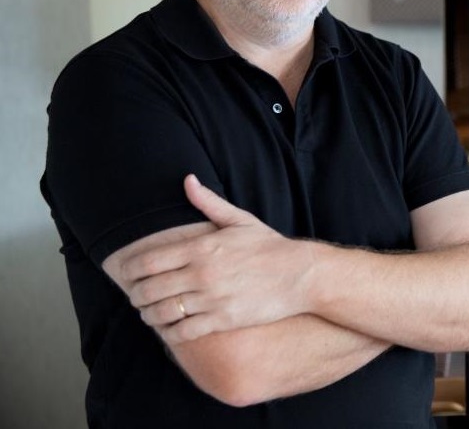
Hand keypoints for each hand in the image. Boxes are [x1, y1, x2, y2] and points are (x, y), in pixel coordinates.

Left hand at [126, 175, 314, 342]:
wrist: (298, 275)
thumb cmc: (268, 246)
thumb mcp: (238, 219)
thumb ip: (208, 202)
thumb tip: (188, 179)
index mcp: (202, 247)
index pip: (150, 260)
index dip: (131, 269)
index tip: (126, 271)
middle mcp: (202, 274)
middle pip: (150, 288)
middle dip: (135, 293)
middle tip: (135, 294)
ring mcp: (211, 299)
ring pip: (163, 312)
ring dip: (148, 314)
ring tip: (147, 312)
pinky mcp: (223, 320)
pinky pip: (184, 332)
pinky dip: (169, 333)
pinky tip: (168, 328)